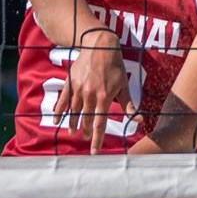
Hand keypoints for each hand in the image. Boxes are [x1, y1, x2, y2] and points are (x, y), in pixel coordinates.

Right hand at [67, 28, 134, 151]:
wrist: (99, 46)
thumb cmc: (115, 66)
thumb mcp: (124, 85)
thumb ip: (129, 105)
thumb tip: (139, 120)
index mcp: (104, 97)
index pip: (100, 124)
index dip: (97, 139)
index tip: (94, 151)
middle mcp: (90, 95)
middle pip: (86, 119)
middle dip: (86, 131)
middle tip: (86, 137)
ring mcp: (78, 89)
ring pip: (73, 112)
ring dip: (73, 123)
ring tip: (73, 132)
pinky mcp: (70, 83)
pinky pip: (63, 100)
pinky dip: (59, 111)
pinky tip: (57, 120)